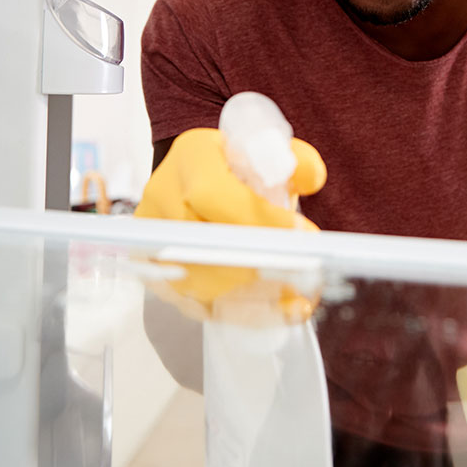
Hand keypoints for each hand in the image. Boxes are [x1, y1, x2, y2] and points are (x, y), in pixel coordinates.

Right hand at [135, 128, 326, 322]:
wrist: (200, 181)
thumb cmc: (240, 169)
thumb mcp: (270, 152)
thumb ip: (296, 162)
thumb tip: (312, 178)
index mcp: (190, 159)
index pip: (214, 195)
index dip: (257, 219)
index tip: (303, 235)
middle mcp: (162, 197)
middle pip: (204, 242)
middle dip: (260, 263)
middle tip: (307, 276)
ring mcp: (154, 240)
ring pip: (200, 280)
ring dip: (255, 296)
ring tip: (300, 300)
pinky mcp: (159, 275)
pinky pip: (198, 304)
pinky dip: (244, 313)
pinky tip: (281, 314)